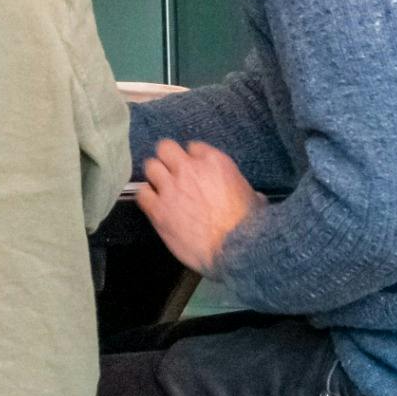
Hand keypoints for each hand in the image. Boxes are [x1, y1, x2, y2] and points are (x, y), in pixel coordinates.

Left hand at [135, 137, 258, 275]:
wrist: (235, 248)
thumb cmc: (249, 226)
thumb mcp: (254, 199)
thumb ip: (245, 191)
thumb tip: (253, 197)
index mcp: (215, 162)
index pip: (193, 147)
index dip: (192, 159)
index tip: (194, 170)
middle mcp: (189, 169)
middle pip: (166, 148)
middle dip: (167, 159)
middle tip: (171, 173)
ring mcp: (171, 188)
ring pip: (151, 167)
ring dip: (155, 177)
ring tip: (161, 189)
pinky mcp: (158, 209)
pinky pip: (142, 193)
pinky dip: (146, 197)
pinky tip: (154, 205)